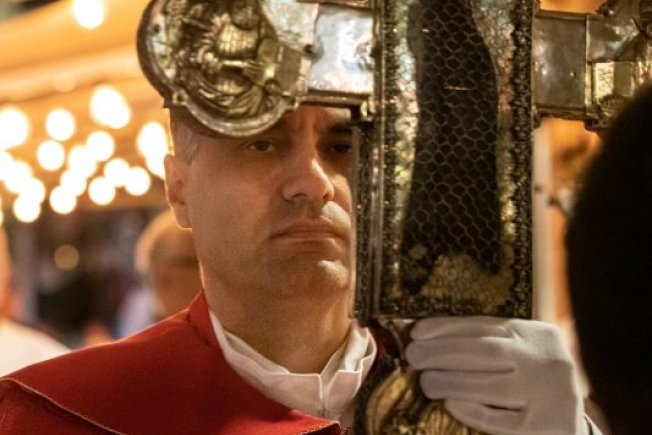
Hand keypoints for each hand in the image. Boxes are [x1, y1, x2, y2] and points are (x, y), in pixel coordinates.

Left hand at [405, 316, 584, 434]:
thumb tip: (428, 338)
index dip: (447, 327)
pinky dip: (473, 411)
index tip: (416, 331)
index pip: (485, 325)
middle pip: (484, 352)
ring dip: (450, 381)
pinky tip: (451, 404)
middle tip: (413, 356)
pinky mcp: (546, 426)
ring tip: (426, 382)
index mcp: (537, 334)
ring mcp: (548, 394)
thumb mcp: (522, 352)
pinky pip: (502, 420)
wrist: (573, 421)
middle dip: (442, 352)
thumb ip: (489, 344)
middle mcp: (546, 360)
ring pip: (490, 385)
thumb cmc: (535, 380)